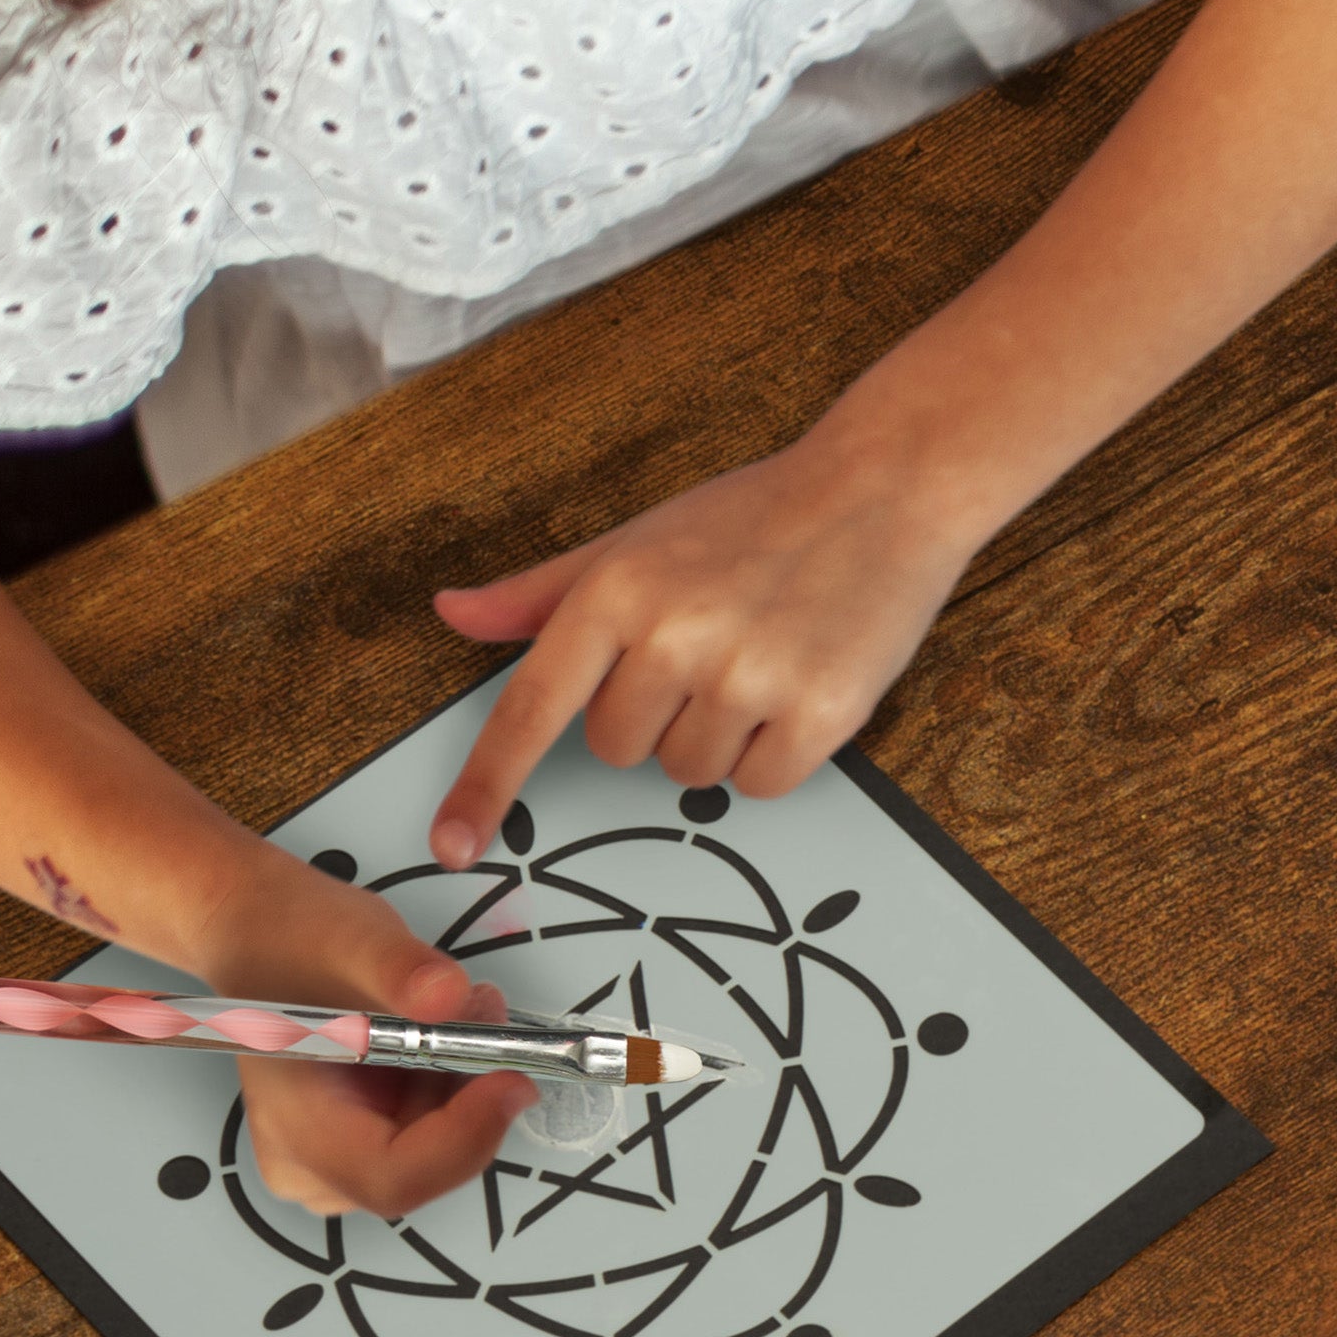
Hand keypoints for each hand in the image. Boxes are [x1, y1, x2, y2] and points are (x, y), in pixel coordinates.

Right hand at [196, 855, 542, 1220]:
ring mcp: (340, 1160)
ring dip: (471, 1081)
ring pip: (441, 1147)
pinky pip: (436, 1130)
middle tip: (486, 1014)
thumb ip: (398, 968)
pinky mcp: (367, 1140)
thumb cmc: (292, 942)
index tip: (511, 1078)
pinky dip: (459, 1081)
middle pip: (426, 1166)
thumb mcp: (349, 937)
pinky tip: (451, 1026)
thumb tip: (448, 994)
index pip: (392, 1177)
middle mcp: (311, 1164)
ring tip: (467, 1005)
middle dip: (474, 1095)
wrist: (268, 937)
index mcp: (294, 1129)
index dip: (463, 1139)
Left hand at [427, 424, 972, 863]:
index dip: (486, 784)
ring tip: (760, 661)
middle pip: (617, 750)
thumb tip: (452, 615)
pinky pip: (760, 786)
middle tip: (710, 651)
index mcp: (617, 590)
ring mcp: (748, 676)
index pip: (531, 707)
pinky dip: (774, 755)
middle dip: (654, 717)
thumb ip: (542, 592)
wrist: (883, 490)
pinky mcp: (819, 711)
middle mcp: (674, 635)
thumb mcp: (637, 540)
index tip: (453, 845)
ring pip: (689, 774)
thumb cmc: (754, 518)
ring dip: (718, 737)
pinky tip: (797, 688)